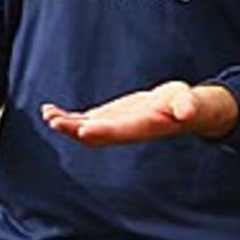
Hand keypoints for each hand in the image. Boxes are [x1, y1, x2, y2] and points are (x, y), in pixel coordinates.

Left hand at [41, 81, 238, 145]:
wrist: (183, 111)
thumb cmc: (190, 106)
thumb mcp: (192, 103)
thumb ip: (189, 107)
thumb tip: (187, 112)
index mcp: (143, 127)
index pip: (120, 132)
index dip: (102, 131)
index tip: (83, 128)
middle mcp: (125, 131)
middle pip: (96, 135)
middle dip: (75, 129)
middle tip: (55, 120)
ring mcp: (114, 127)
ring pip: (85, 130)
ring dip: (66, 124)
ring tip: (48, 114)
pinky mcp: (109, 119)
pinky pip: (83, 121)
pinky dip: (67, 118)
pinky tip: (50, 112)